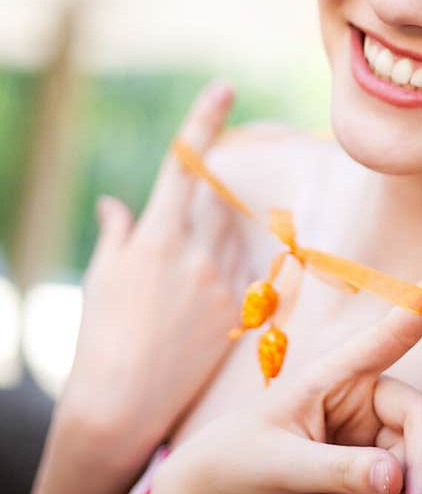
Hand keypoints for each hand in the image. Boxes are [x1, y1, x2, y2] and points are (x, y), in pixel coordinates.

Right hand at [59, 80, 248, 485]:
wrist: (122, 405)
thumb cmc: (102, 339)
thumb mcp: (104, 280)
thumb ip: (117, 235)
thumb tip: (116, 205)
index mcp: (156, 235)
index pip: (184, 163)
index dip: (204, 120)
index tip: (224, 88)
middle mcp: (195, 251)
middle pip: (217, 200)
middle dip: (211, 202)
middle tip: (192, 241)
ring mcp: (222, 281)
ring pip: (234, 238)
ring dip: (219, 246)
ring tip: (182, 293)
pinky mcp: (240, 311)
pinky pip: (247, 276)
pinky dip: (233, 280)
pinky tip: (203, 310)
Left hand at [150, 239, 421, 493]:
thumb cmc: (236, 464)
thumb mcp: (279, 466)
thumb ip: (337, 471)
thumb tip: (397, 481)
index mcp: (335, 371)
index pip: (397, 327)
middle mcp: (361, 389)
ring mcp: (368, 423)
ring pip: (414, 457)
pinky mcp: (369, 455)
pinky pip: (399, 480)